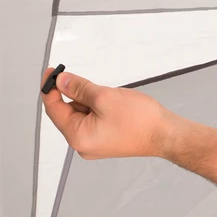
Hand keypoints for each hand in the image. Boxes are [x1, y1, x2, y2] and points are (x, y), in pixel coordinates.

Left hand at [40, 68, 169, 159]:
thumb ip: (78, 88)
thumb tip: (60, 82)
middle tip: (90, 82)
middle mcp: (83, 144)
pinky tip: (114, 104)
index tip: (51, 71)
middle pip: (67, 112)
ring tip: (112, 98)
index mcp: (78, 137)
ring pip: (82, 114)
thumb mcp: (104, 97)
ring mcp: (94, 143)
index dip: (50, 88)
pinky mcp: (105, 139)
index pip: (54, 109)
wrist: (166, 134)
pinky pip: (93, 119)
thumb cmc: (140, 121)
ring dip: (90, 100)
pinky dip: (98, 107)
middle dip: (77, 94)